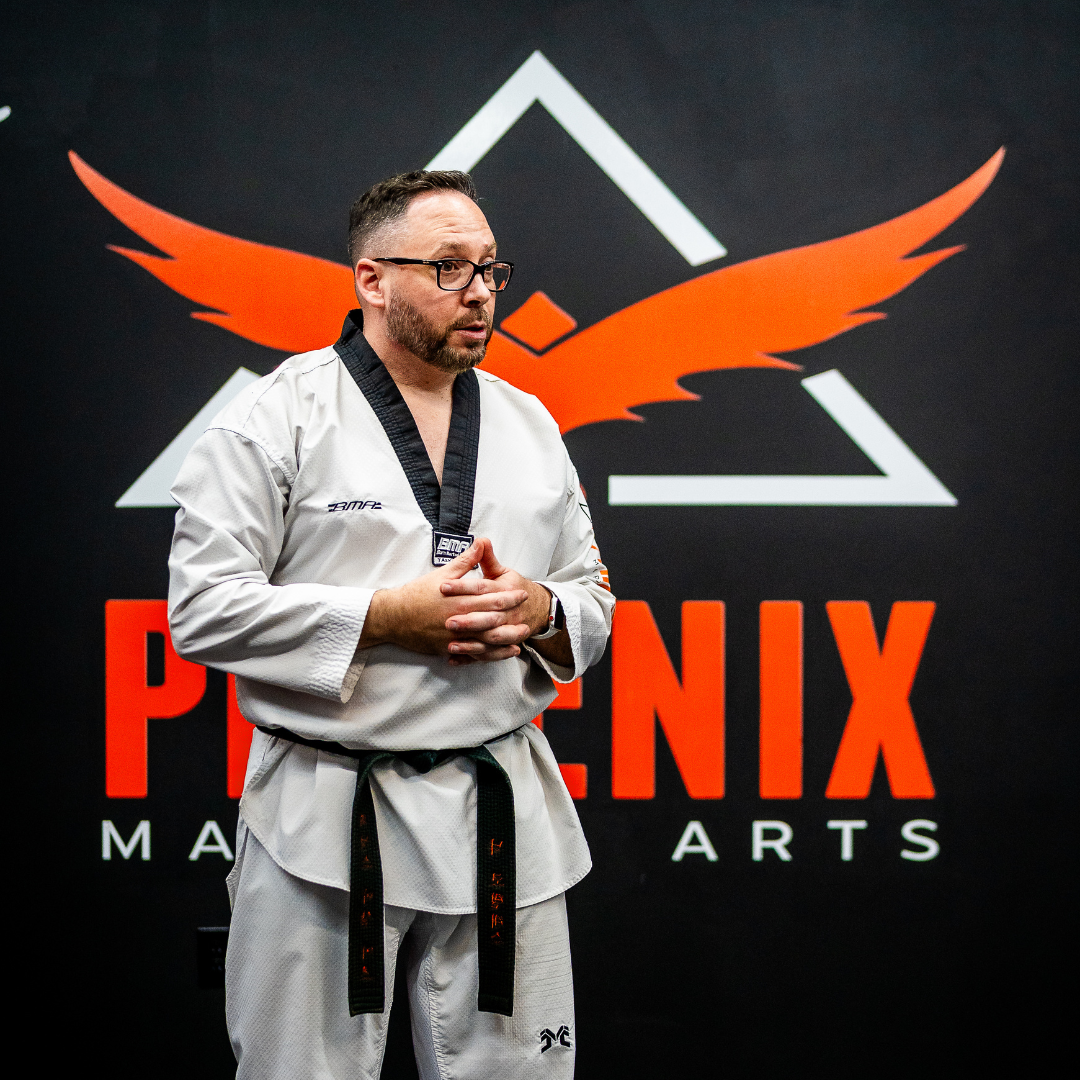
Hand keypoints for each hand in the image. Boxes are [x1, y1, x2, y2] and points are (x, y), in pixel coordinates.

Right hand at [358, 538, 529, 660]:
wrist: (394, 616)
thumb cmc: (417, 594)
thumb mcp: (442, 574)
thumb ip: (465, 561)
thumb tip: (480, 543)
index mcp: (460, 599)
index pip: (490, 597)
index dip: (508, 595)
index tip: (522, 593)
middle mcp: (459, 618)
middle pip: (492, 619)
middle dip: (512, 618)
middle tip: (528, 616)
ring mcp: (454, 636)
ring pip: (485, 640)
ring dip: (505, 639)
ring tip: (521, 637)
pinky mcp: (448, 648)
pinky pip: (473, 653)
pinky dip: (490, 654)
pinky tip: (503, 653)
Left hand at [439, 538, 555, 665]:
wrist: (538, 609)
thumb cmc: (513, 589)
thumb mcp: (502, 572)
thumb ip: (487, 558)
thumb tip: (481, 540)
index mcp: (505, 591)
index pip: (482, 588)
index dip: (462, 586)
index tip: (443, 586)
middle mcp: (508, 612)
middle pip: (488, 617)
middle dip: (469, 620)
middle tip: (448, 621)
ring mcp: (507, 630)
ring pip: (490, 640)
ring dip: (471, 644)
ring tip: (451, 643)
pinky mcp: (502, 644)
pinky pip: (488, 655)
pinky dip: (471, 658)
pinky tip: (453, 658)